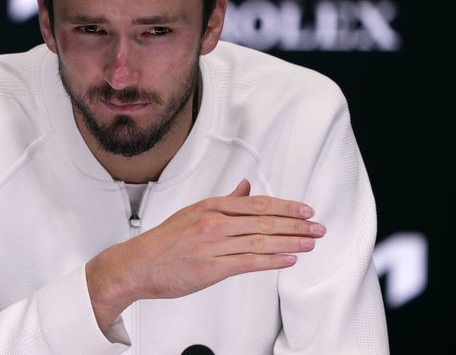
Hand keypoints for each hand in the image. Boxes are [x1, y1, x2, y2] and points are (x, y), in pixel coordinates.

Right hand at [86, 179, 325, 331]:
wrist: (138, 265)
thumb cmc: (164, 242)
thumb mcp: (194, 212)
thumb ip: (224, 201)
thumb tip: (246, 187)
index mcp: (211, 206)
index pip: (257, 203)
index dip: (286, 206)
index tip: (305, 210)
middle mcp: (214, 223)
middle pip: (264, 220)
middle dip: (296, 224)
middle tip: (317, 227)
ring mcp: (213, 245)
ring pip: (260, 240)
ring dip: (290, 242)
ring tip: (310, 243)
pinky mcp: (212, 268)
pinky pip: (248, 262)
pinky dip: (272, 260)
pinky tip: (288, 259)